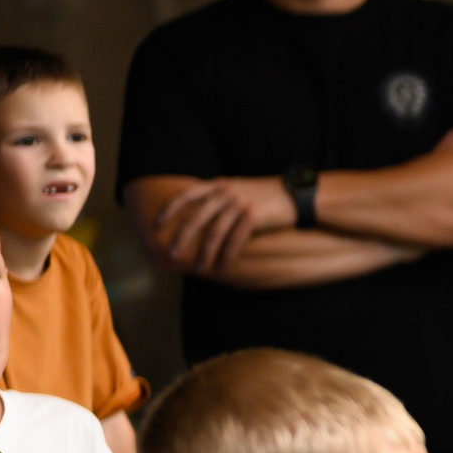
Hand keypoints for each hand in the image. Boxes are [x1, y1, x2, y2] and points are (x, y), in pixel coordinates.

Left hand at [147, 175, 298, 273]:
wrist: (294, 195)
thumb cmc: (265, 195)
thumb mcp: (238, 188)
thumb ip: (219, 196)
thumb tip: (200, 214)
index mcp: (219, 184)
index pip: (187, 195)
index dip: (170, 209)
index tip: (157, 223)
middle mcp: (226, 192)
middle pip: (197, 218)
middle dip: (182, 238)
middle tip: (172, 254)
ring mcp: (240, 204)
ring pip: (215, 232)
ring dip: (205, 253)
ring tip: (200, 268)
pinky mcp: (254, 216)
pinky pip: (235, 239)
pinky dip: (227, 254)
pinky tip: (222, 265)